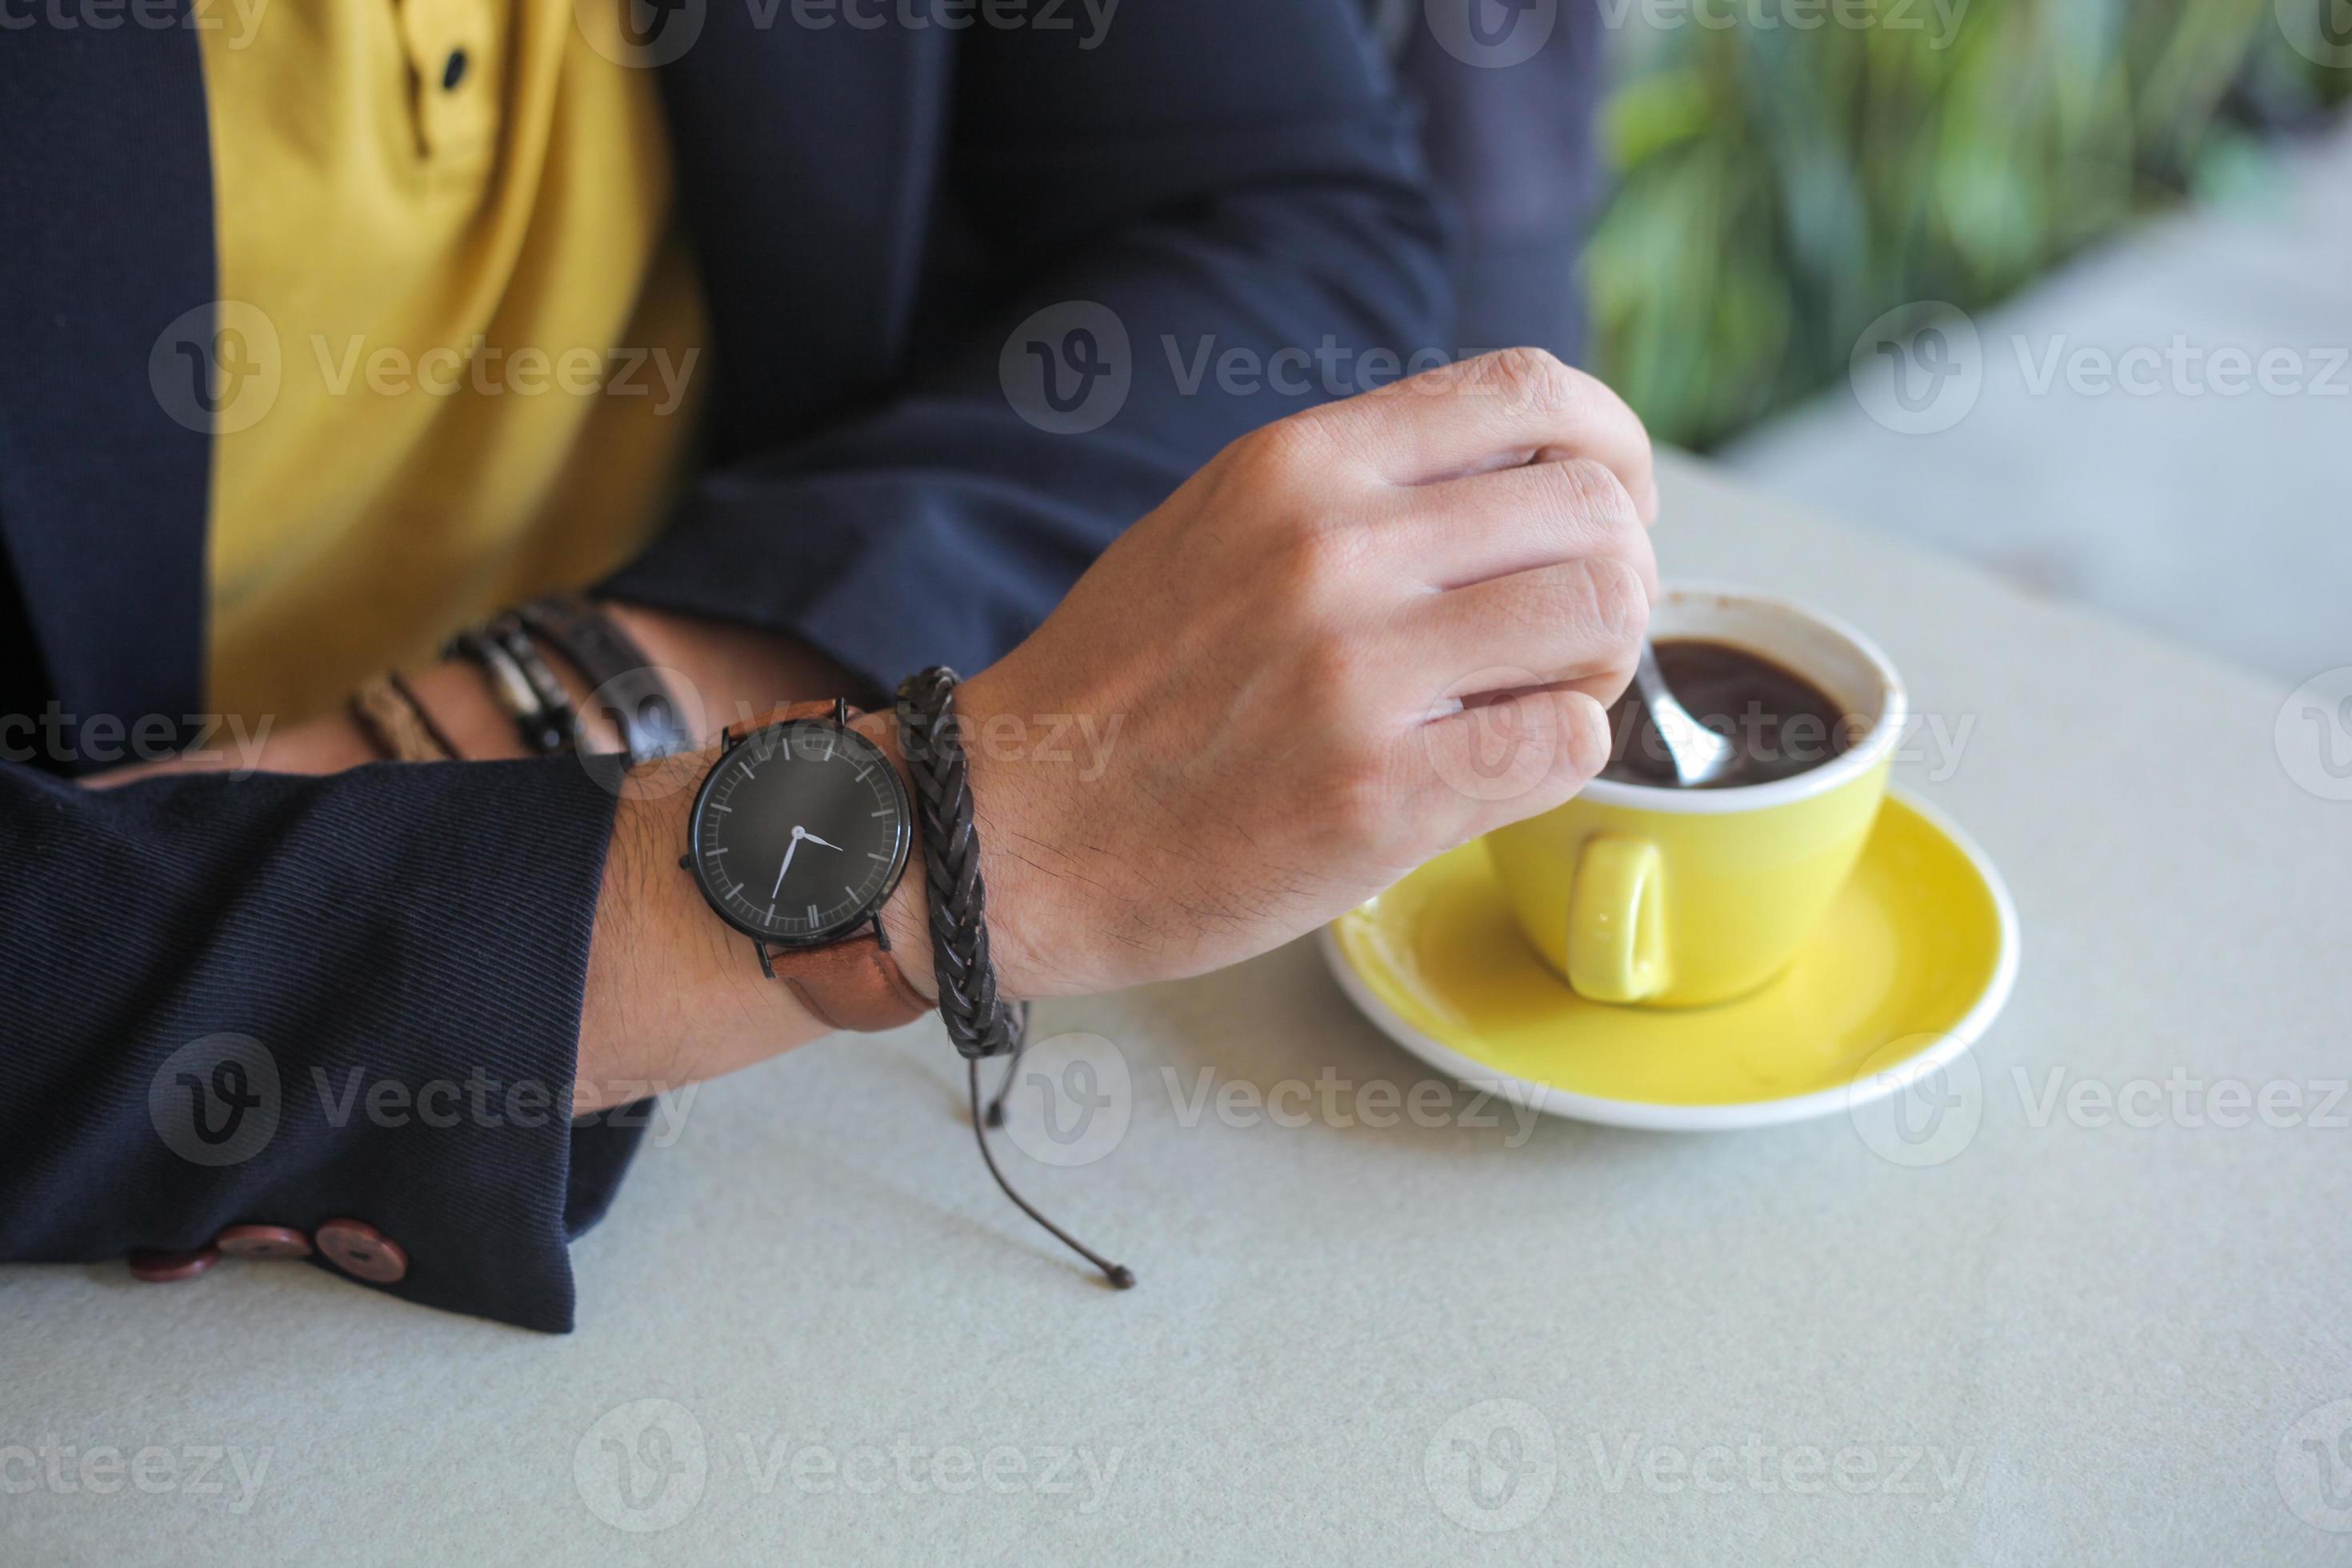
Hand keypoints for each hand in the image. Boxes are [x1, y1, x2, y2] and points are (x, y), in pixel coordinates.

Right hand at [948, 349, 1659, 997]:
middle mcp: (1335, 548)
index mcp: (1299, 465)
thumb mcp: (1219, 528)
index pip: (1527, 393)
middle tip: (1574, 634)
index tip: (1613, 501)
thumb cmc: (1118, 692)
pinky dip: (1564, 753)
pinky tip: (1501, 765)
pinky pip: (1568, 741)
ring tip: (1538, 699)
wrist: (1010, 832)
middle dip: (1618, 572)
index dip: (1610, 444)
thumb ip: (1356, 492)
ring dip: (1600, 665)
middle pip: (1593, 510)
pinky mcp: (1379, 792)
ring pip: (1602, 615)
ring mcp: (1358, 670)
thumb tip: (1514, 485)